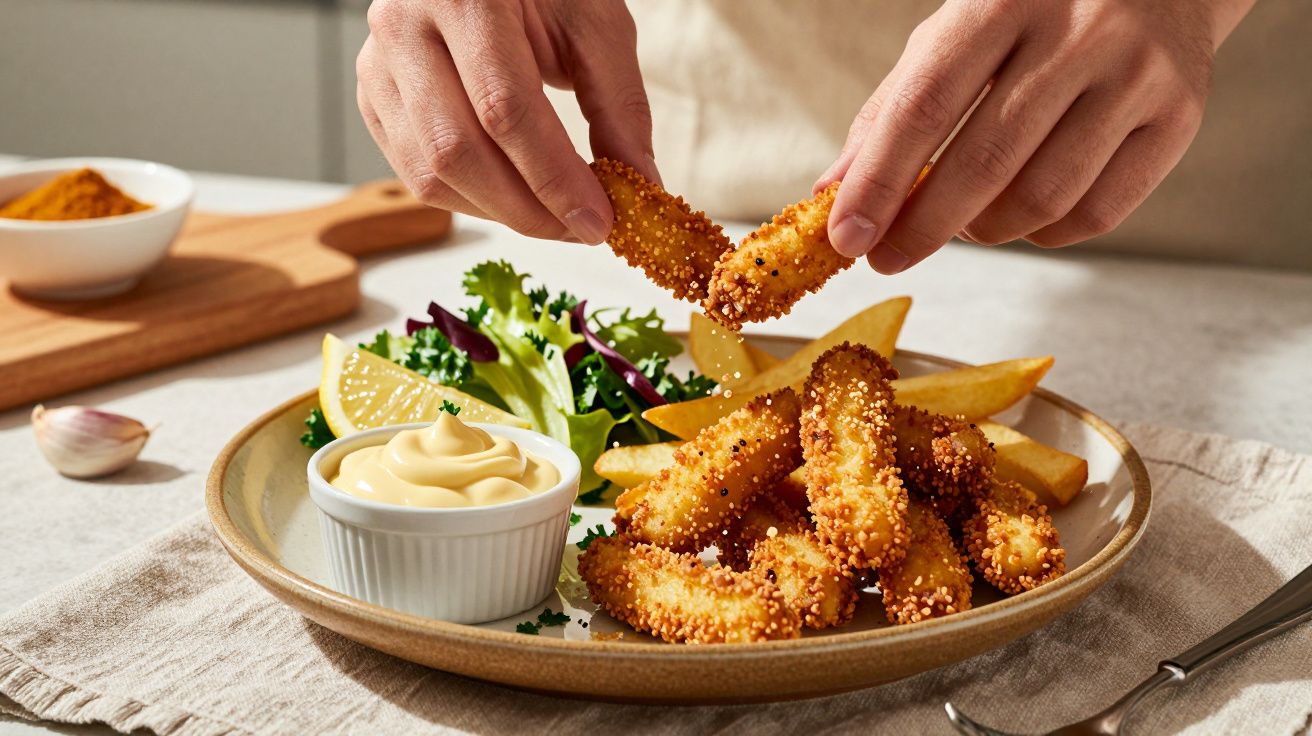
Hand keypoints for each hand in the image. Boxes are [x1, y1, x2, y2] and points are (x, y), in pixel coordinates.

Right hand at [357, 0, 656, 242]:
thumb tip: (640, 182)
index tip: (598, 221)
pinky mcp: (373, 95)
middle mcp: (402, 26)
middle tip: (581, 230)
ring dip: (499, 213)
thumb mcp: (594, 22)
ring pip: (428, 173)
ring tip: (554, 218)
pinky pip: (414, 171)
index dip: (553, 178)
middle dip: (527, 209)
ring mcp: (376, 63)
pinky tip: (515, 199)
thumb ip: (618, 102)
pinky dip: (470, 200)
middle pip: (457, 150)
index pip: (504, 108)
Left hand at [817, 0, 1253, 273]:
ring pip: (1042, 198)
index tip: (847, 237)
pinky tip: (1021, 215)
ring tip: (964, 223)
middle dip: (924, 227)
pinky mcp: (1179, 118)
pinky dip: (1042, 234)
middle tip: (888, 257)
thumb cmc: (1030, 12)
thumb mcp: (953, 35)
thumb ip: (891, 109)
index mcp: (1003, 0)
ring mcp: (1137, 75)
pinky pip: (1096, 214)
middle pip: (984, 162)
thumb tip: (834, 194)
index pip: (925, 105)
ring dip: (985, 231)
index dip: (880, 181)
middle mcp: (1078, 32)